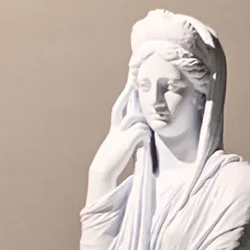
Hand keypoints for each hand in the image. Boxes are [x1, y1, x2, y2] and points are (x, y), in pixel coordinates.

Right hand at [87, 82, 151, 196]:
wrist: (103, 170)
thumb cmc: (112, 162)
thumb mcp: (119, 147)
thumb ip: (128, 139)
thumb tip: (142, 135)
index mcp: (114, 128)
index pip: (118, 107)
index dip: (125, 94)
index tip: (130, 82)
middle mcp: (116, 127)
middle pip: (122, 105)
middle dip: (128, 91)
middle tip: (135, 79)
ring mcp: (122, 132)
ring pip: (138, 121)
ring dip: (144, 127)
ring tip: (146, 137)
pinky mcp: (129, 139)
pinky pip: (143, 132)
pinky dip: (146, 137)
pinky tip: (144, 144)